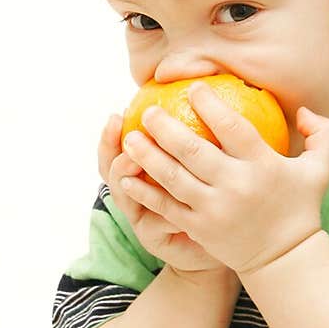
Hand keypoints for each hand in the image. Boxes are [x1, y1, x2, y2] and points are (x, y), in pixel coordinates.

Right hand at [98, 112, 236, 279]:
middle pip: (110, 169)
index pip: (116, 148)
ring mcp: (142, 217)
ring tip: (135, 161)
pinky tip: (175, 203)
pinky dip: (163, 213)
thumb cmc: (213, 194)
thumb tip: (200, 89)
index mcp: (140, 172)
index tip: (119, 111)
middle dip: (111, 149)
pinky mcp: (154, 239)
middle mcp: (135, 194)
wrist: (217, 239)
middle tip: (122, 131)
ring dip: (129, 177)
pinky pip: (154, 224)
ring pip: (124, 196)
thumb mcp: (203, 161)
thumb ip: (196, 133)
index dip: (112, 133)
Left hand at [117, 83, 328, 275]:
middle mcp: (237, 186)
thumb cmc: (300, 207)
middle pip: (193, 150)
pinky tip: (125, 177)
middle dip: (165, 127)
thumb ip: (323, 132)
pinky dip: (144, 192)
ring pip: (173, 177)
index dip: (210, 105)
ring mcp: (215, 209)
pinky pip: (166, 206)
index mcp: (264, 166)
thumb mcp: (320, 169)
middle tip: (148, 111)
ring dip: (147, 156)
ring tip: (129, 138)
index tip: (193, 89)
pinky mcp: (200, 228)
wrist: (284, 258)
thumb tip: (301, 109)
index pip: (233, 128)